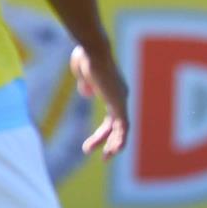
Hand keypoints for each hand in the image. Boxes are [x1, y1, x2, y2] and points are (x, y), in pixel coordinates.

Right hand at [70, 44, 130, 160]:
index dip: (103, 134)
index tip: (89, 146)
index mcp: (113, 91)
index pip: (111, 118)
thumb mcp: (82, 73)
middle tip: (100, 157)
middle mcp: (121, 96)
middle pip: (116, 125)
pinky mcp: (120, 102)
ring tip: (106, 158)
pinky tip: (115, 151)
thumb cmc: (86, 56)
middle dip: (106, 142)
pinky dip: (120, 139)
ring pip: (122, 128)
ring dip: (114, 144)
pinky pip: (124, 126)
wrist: (91, 49)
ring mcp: (122, 99)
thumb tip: (87, 93)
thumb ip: (86, 84)